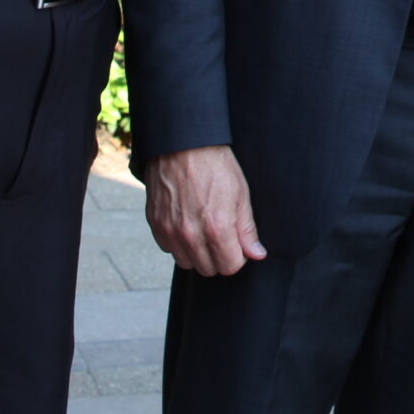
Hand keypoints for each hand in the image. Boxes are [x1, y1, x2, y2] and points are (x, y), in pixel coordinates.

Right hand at [145, 145, 266, 276]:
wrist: (182, 144)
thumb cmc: (216, 166)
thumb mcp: (241, 194)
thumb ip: (247, 229)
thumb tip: (257, 254)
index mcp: (217, 228)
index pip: (230, 267)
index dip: (238, 256)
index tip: (237, 243)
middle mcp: (191, 235)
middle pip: (208, 269)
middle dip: (218, 257)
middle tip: (222, 235)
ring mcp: (170, 231)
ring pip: (187, 263)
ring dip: (197, 253)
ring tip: (204, 230)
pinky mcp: (156, 224)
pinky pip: (169, 249)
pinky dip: (178, 243)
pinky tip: (187, 224)